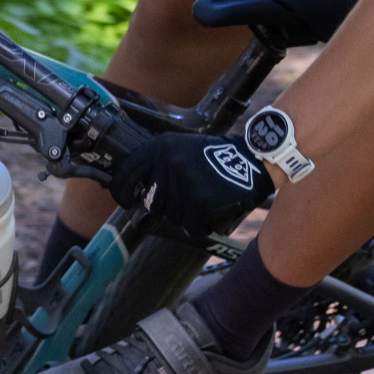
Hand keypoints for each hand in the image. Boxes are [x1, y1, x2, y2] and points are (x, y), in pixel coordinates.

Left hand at [109, 131, 266, 240]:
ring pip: (172, 216)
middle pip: (153, 203)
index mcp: (160, 147)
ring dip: (187, 216)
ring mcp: (184, 181)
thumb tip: (135, 192)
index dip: (121, 190)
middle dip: (169, 207)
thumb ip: (158, 166)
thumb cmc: (216, 158)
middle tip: (189, 199)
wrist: (252, 160)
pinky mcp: (200, 200)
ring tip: (204, 201)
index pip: (126, 171)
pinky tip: (210, 215)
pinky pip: (190, 226)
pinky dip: (200, 226)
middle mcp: (168, 162)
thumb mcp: (181, 149)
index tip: (125, 201)